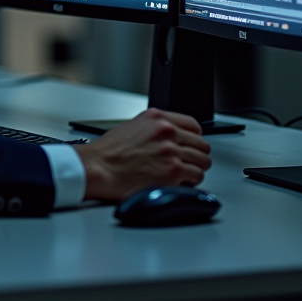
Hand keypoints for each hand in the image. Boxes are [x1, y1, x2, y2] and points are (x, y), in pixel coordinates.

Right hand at [75, 109, 210, 200]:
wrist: (98, 167)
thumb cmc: (108, 152)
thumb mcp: (132, 126)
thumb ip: (154, 129)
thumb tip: (167, 139)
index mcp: (157, 118)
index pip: (193, 124)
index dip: (194, 137)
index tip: (191, 144)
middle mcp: (166, 131)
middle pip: (201, 143)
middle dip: (196, 154)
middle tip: (189, 162)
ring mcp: (171, 151)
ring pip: (202, 160)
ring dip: (195, 168)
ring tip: (185, 174)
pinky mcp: (173, 171)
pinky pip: (196, 176)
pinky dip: (191, 182)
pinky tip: (181, 183)